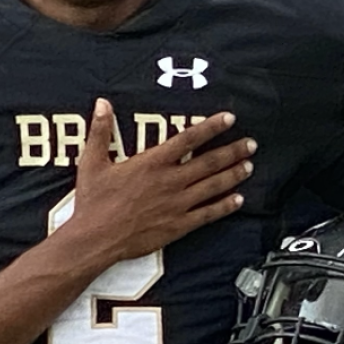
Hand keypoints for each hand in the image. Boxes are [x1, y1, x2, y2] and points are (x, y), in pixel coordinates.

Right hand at [61, 99, 253, 264]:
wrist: (93, 239)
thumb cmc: (93, 202)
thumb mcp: (92, 162)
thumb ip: (100, 131)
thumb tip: (102, 103)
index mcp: (152, 163)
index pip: (189, 139)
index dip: (211, 127)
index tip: (230, 118)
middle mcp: (170, 181)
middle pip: (209, 162)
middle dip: (233, 151)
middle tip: (251, 144)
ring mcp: (177, 204)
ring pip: (213, 186)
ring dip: (234, 175)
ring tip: (249, 166)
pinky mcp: (178, 226)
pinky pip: (208, 214)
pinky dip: (225, 206)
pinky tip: (238, 200)